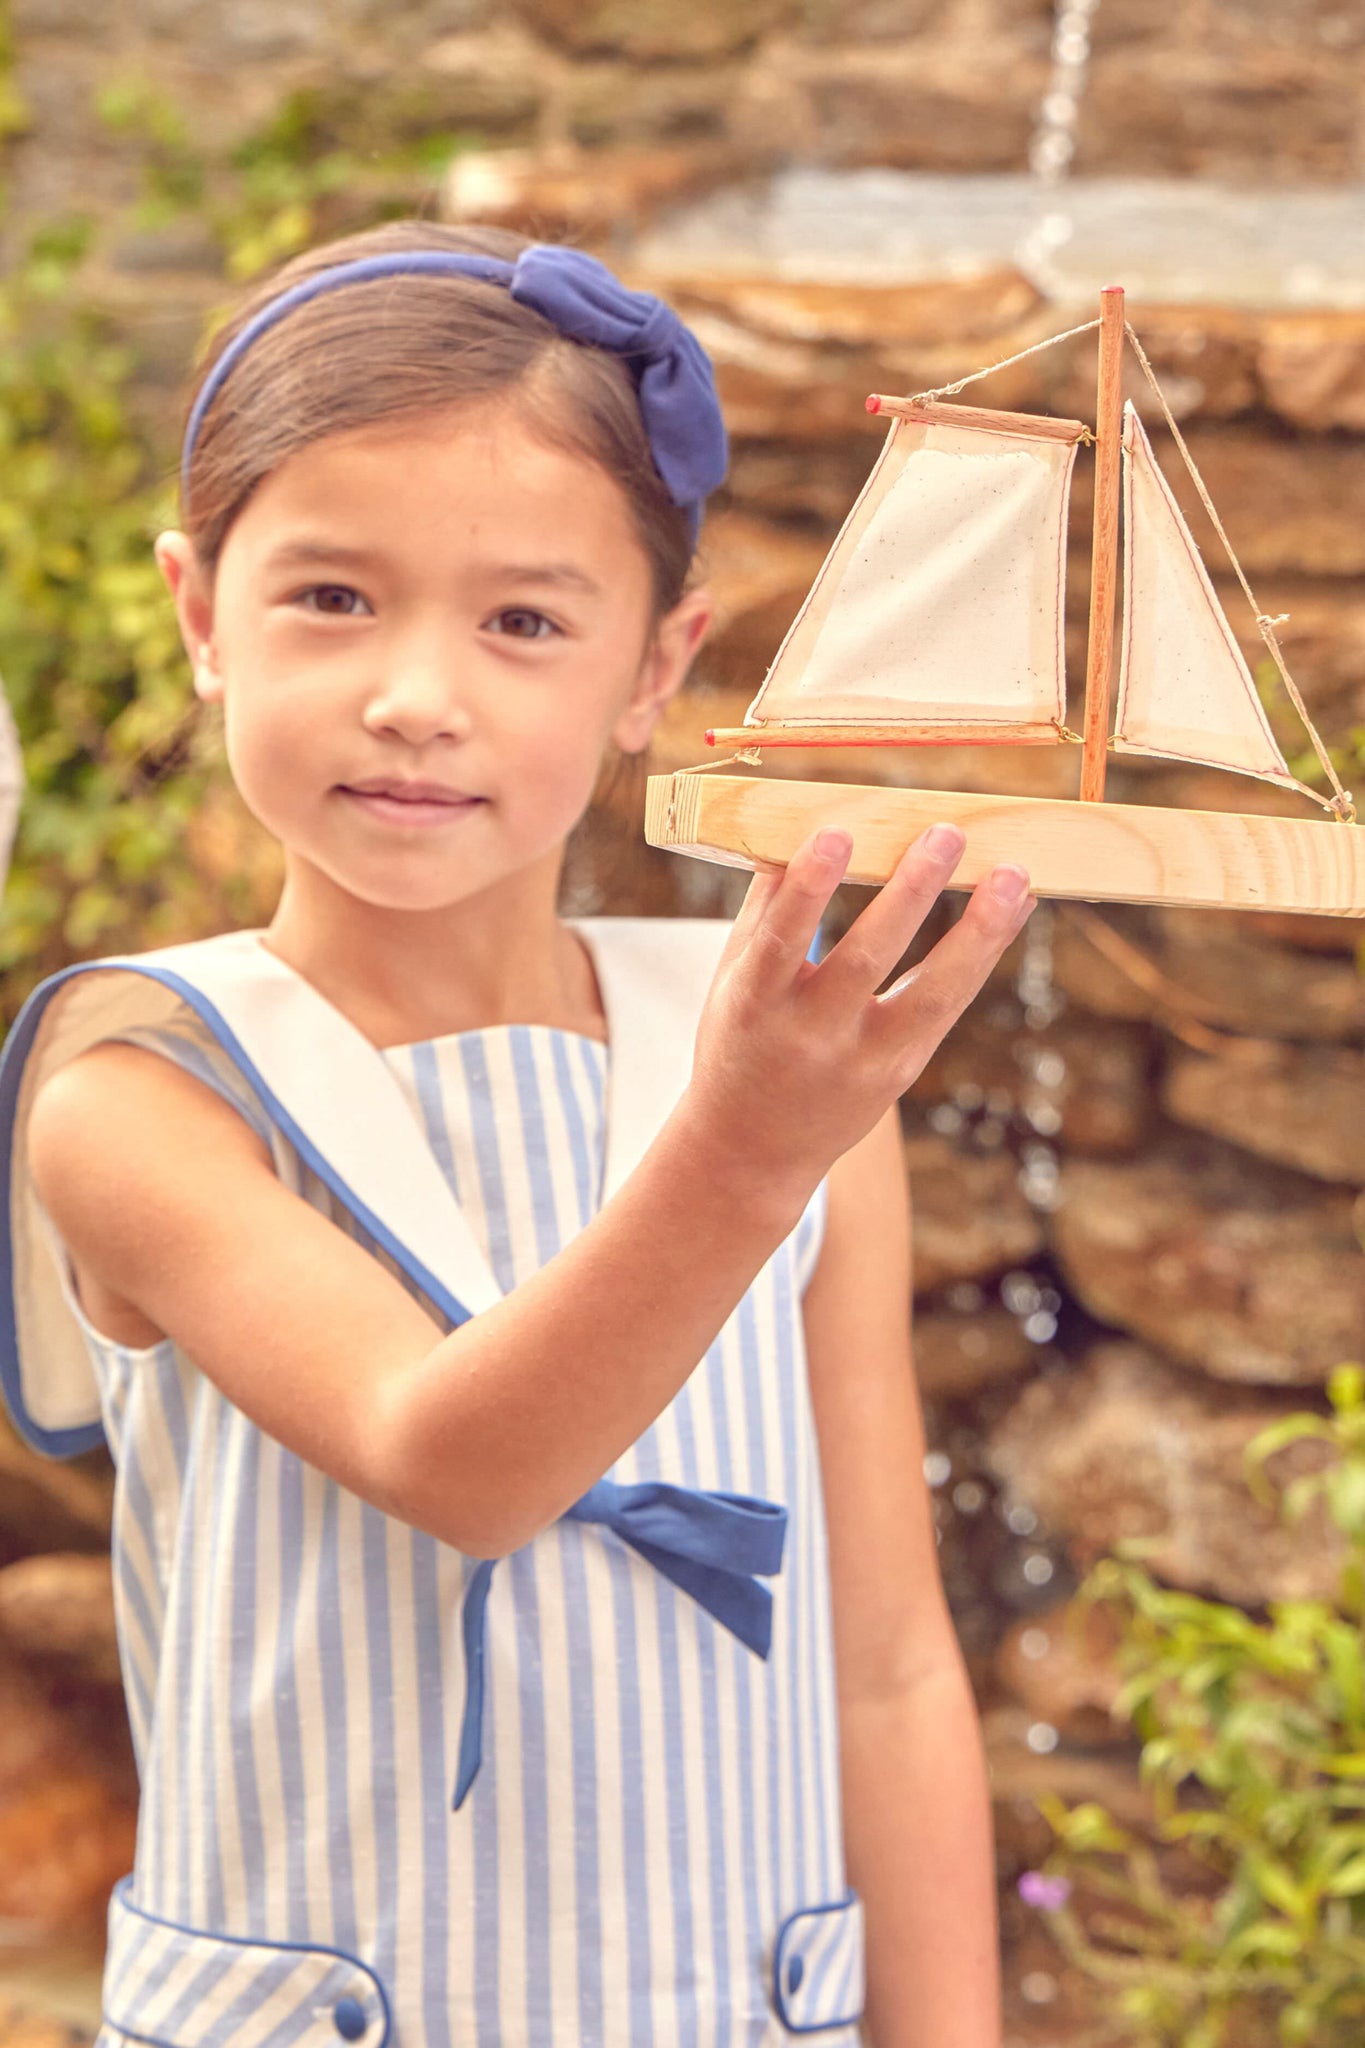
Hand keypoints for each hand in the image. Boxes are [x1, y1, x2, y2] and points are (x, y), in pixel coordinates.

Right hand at [687, 822, 1033, 1199]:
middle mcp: (809, 1034)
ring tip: (1013, 875)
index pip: (781, 939)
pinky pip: (948, 1007)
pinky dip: (983, 954)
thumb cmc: (739, 1042)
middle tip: (945, 834)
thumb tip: (803, 828)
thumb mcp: (730, 980)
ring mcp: (861, 1059)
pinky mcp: (899, 1072)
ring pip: (931, 992)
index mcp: (754, 1003)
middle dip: (910, 893)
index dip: (808, 887)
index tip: (837, 833)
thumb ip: (765, 911)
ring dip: (978, 930)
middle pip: (867, 959)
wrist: (750, 1148)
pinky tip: (1013, 910)